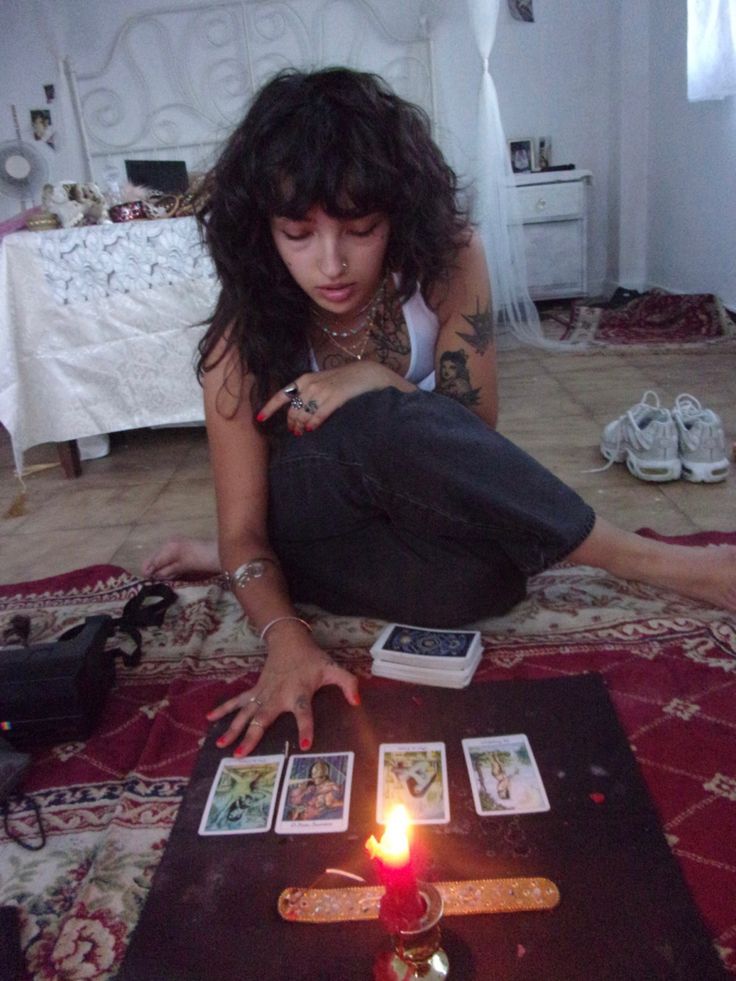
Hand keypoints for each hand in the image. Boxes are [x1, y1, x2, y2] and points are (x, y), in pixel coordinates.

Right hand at [207, 627, 359, 755]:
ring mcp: (263, 694)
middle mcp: (278, 695)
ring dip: (233, 728)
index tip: (306, 745)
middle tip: (242, 754)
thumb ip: (348, 683)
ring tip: (222, 745)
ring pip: (245, 713)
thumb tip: (357, 701)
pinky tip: (209, 720)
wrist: (289, 641)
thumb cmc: (312, 659)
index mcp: (299, 692)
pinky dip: (223, 710)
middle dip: (252, 736)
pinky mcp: (255, 691)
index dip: (306, 728)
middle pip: (264, 718)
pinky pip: (237, 702)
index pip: (304, 712)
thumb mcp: (333, 668)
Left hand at [257, 363, 411, 433]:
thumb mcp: (322, 382)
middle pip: (293, 410)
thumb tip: (297, 413)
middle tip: (295, 432)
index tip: (259, 420)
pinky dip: (313, 423)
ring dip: (301, 426)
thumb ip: (308, 394)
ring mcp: (323, 390)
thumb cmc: (343, 381)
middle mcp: (310, 384)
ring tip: (303, 433)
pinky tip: (312, 429)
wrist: (367, 374)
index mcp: (304, 380)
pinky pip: (318, 415)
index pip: (281, 395)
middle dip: (291, 423)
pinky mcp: (336, 397)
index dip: (269, 408)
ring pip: (303, 414)